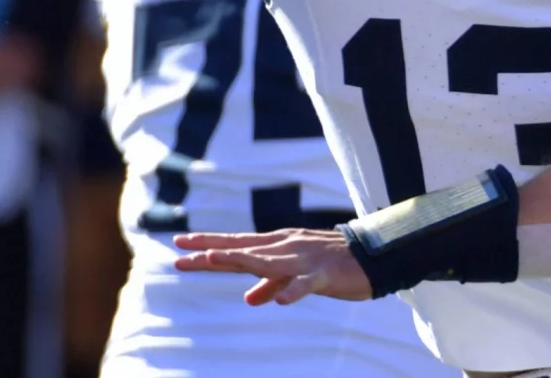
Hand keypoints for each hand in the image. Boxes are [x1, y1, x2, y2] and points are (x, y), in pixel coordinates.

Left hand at [173, 228, 371, 305]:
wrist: (371, 257)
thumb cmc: (330, 265)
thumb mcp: (295, 275)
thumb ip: (272, 285)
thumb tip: (249, 299)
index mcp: (276, 248)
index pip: (235, 246)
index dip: (207, 246)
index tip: (179, 246)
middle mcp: (283, 248)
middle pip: (241, 250)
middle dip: (209, 250)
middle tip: (179, 249)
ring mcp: (301, 259)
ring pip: (266, 261)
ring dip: (239, 260)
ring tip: (212, 259)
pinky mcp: (322, 274)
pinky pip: (305, 284)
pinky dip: (292, 291)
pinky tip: (280, 303)